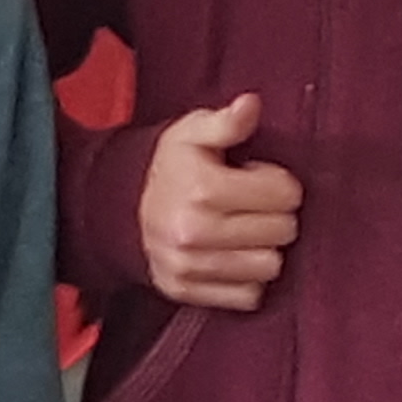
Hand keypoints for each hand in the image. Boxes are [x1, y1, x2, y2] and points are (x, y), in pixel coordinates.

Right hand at [138, 93, 301, 312]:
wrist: (115, 208)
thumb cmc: (168, 167)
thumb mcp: (192, 133)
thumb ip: (226, 121)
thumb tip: (251, 105)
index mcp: (203, 189)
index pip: (287, 194)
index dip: (277, 182)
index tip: (253, 178)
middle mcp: (194, 232)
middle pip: (283, 232)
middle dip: (273, 215)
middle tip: (248, 205)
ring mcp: (188, 266)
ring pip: (270, 266)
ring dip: (262, 248)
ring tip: (241, 231)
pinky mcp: (185, 291)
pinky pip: (248, 296)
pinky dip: (247, 279)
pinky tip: (231, 256)